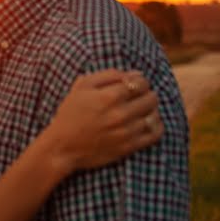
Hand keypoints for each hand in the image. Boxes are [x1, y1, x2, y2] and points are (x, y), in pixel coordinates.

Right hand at [44, 69, 163, 173]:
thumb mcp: (82, 86)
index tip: (134, 84)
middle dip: (146, 93)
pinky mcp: (129, 147)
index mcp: (109, 97)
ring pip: (154, 114)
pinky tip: (148, 122)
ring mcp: (127, 132)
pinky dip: (156, 125)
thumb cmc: (70, 113)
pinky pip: (155, 134)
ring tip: (141, 109)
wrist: (63, 147)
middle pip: (151, 97)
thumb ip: (108, 75)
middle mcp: (121, 114)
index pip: (141, 82)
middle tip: (137, 96)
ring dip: (150, 109)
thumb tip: (134, 74)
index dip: (140, 80)